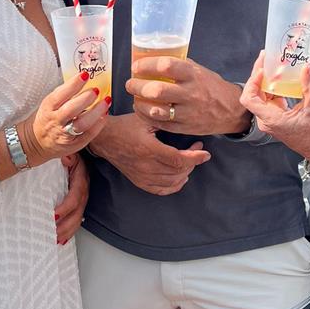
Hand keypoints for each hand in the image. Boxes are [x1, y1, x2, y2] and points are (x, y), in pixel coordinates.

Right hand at [20, 72, 109, 164]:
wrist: (38, 141)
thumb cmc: (47, 118)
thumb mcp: (49, 103)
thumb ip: (64, 93)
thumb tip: (84, 78)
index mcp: (49, 107)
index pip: (60, 94)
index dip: (73, 84)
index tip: (85, 75)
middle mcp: (56, 120)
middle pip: (71, 110)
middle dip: (86, 98)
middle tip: (96, 90)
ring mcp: (65, 133)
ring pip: (81, 124)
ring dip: (96, 112)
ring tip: (106, 101)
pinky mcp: (74, 143)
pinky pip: (88, 135)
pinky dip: (98, 124)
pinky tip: (104, 115)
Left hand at [54, 154, 89, 243]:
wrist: (73, 146)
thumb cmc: (68, 150)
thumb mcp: (68, 149)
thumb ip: (67, 154)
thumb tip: (66, 158)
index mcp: (81, 177)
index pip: (76, 195)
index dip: (66, 207)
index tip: (54, 215)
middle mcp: (83, 188)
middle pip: (78, 211)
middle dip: (67, 225)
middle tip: (54, 234)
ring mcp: (82, 195)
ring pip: (78, 217)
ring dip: (68, 230)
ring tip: (57, 240)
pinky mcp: (77, 200)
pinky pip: (76, 217)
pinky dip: (70, 230)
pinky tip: (62, 239)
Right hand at [89, 113, 210, 194]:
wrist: (104, 138)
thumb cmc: (125, 126)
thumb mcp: (145, 118)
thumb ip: (164, 120)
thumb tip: (185, 119)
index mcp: (148, 149)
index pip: (178, 159)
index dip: (195, 157)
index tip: (205, 152)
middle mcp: (145, 166)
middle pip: (178, 171)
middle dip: (193, 162)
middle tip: (197, 151)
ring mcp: (141, 176)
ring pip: (172, 182)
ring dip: (185, 173)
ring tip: (190, 162)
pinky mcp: (138, 181)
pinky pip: (161, 190)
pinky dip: (174, 186)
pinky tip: (181, 178)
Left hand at [127, 57, 249, 136]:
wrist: (230, 110)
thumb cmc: (211, 87)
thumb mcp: (199, 70)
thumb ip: (178, 66)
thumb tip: (153, 58)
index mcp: (193, 75)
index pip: (166, 66)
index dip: (147, 65)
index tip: (136, 66)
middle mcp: (191, 93)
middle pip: (157, 90)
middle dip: (137, 86)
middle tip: (130, 84)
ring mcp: (188, 113)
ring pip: (156, 110)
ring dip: (140, 104)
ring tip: (135, 98)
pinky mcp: (185, 127)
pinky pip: (160, 124)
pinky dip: (146, 116)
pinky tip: (142, 110)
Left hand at [240, 52, 309, 162]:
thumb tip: (306, 68)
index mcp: (271, 119)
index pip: (249, 100)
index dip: (252, 83)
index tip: (262, 70)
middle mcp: (266, 119)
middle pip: (253, 94)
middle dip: (258, 75)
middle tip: (265, 58)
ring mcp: (269, 118)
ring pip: (260, 96)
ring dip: (264, 80)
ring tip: (271, 64)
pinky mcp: (274, 116)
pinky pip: (268, 99)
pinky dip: (271, 87)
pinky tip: (279, 77)